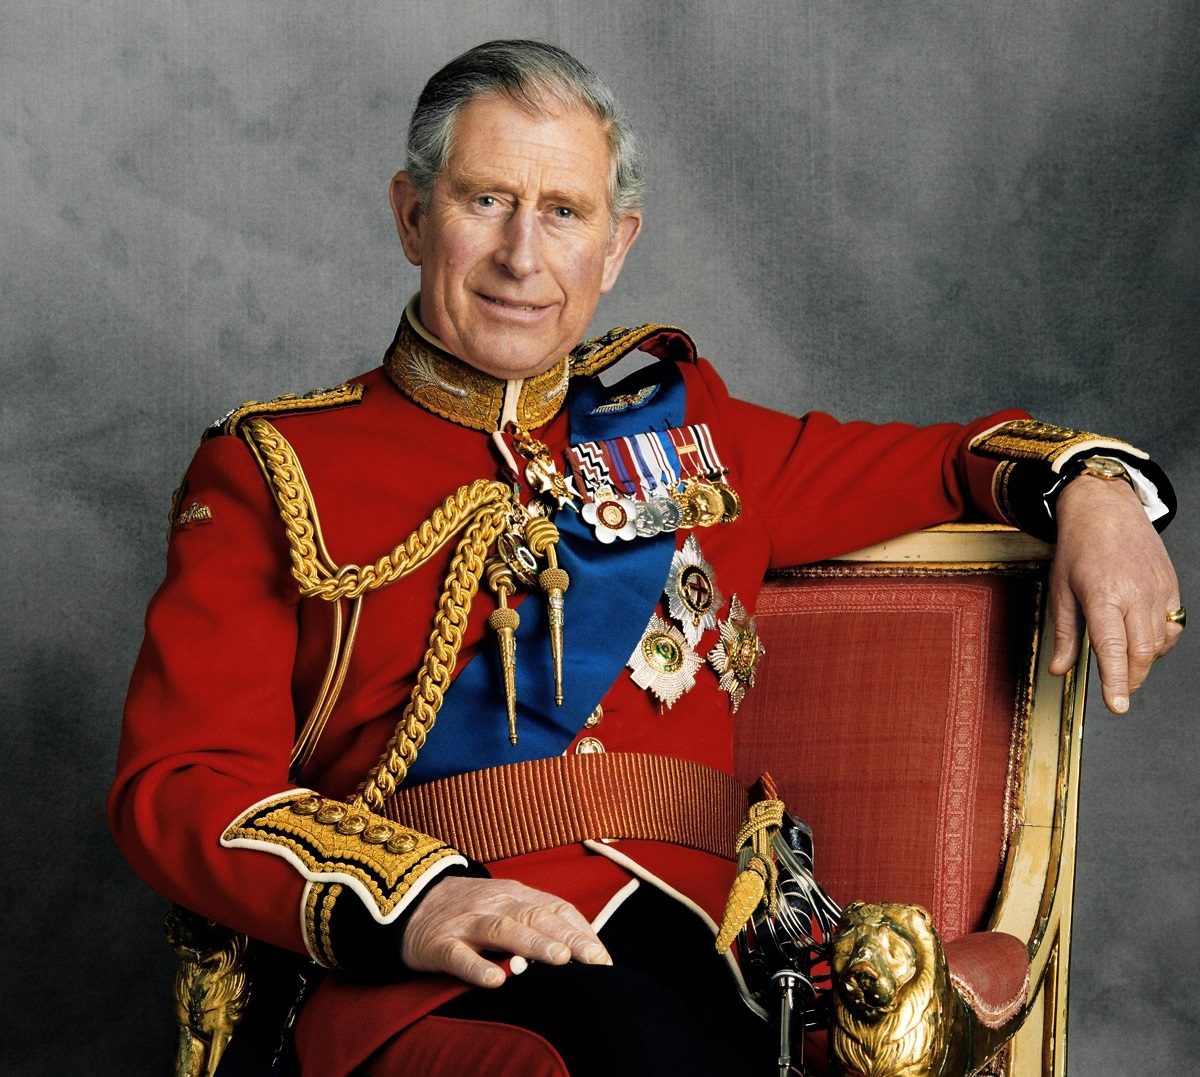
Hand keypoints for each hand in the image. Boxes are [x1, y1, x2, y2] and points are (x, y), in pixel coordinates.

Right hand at [401, 877, 611, 987]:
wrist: (410, 899)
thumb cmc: (472, 911)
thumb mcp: (508, 906)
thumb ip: (541, 922)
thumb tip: (587, 950)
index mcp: (517, 895)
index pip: (556, 910)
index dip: (581, 932)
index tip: (603, 960)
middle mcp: (495, 903)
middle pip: (536, 917)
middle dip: (567, 937)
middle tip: (592, 960)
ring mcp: (466, 922)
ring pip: (502, 930)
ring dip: (532, 944)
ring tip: (559, 960)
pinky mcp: (438, 943)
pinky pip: (458, 956)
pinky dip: (476, 968)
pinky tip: (495, 981)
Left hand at [1048, 474, 1181, 712]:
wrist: (1105, 509)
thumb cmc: (1078, 548)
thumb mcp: (1060, 590)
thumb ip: (1064, 634)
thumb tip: (1059, 669)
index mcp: (1102, 595)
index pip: (1111, 648)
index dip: (1115, 680)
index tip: (1116, 705)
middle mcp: (1134, 594)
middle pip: (1141, 652)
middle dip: (1131, 678)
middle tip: (1118, 691)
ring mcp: (1157, 590)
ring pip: (1159, 643)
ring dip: (1144, 662)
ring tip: (1125, 665)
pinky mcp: (1171, 587)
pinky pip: (1173, 626)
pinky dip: (1160, 642)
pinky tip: (1142, 641)